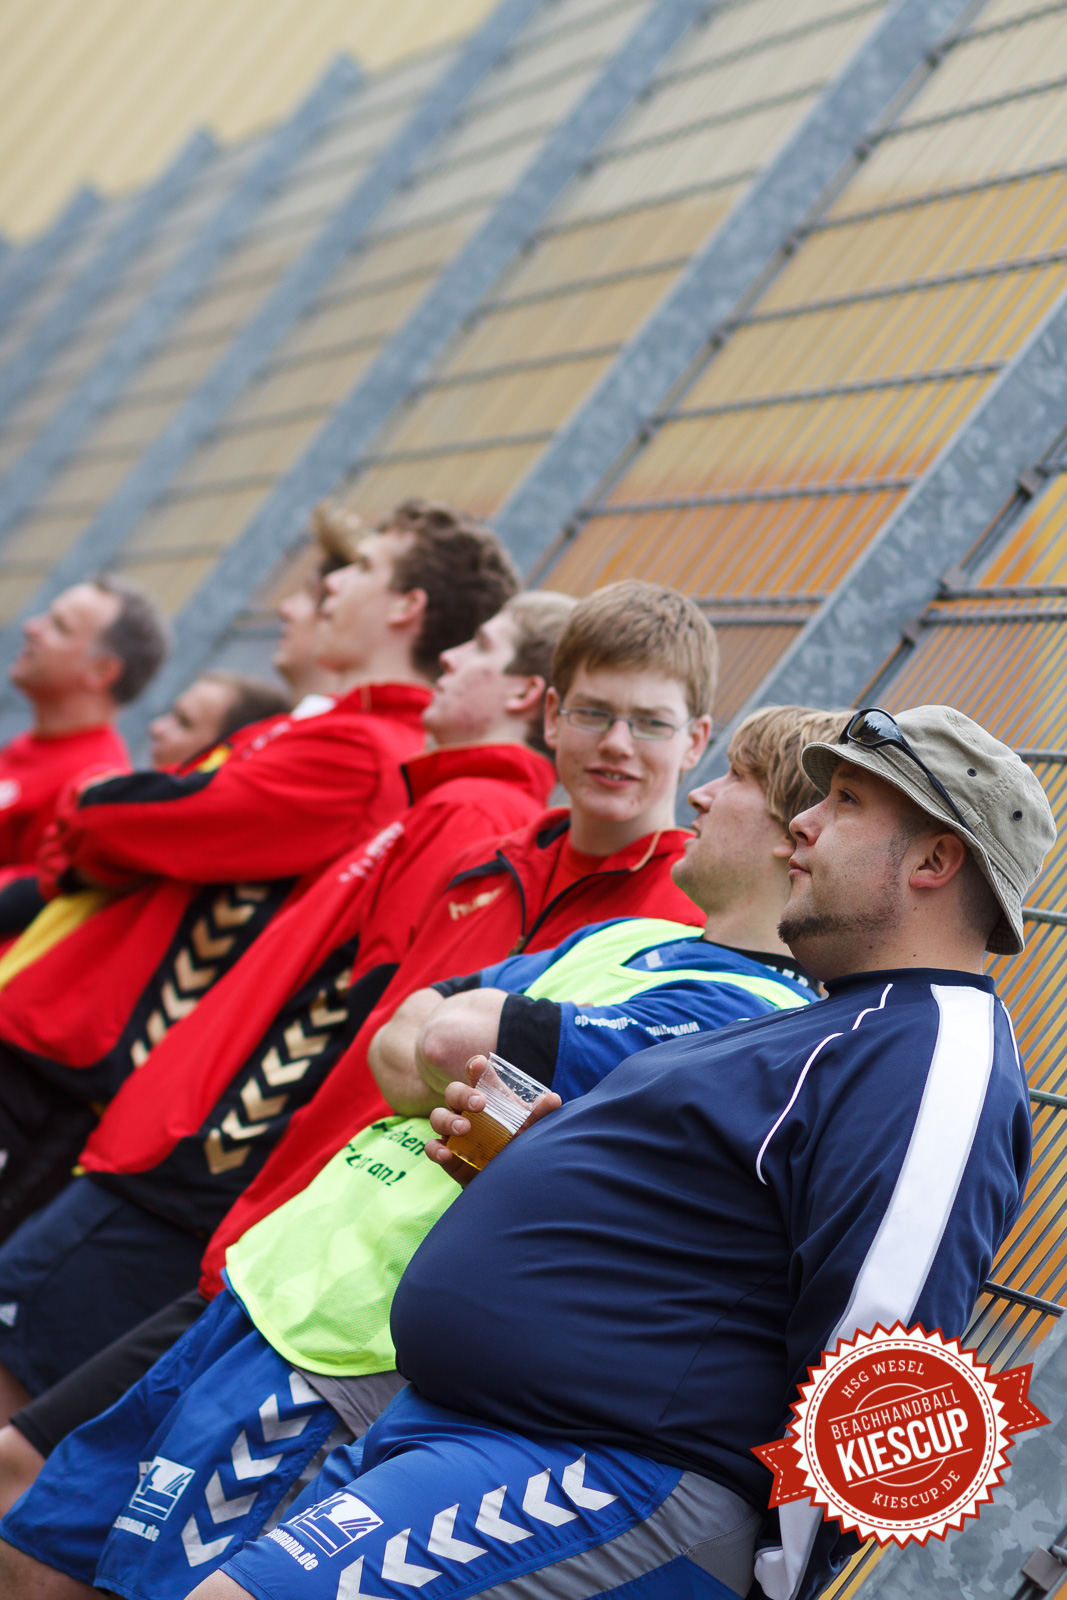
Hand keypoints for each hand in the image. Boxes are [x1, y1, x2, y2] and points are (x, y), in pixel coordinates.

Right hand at [425, 1055, 560, 1186]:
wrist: (511, 1179)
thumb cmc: (518, 1144)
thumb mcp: (531, 1129)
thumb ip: (541, 1115)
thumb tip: (554, 1099)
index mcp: (485, 1096)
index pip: (476, 1075)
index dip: (475, 1067)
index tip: (480, 1064)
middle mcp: (465, 1110)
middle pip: (453, 1092)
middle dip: (463, 1094)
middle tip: (479, 1103)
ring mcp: (453, 1132)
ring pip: (437, 1116)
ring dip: (448, 1120)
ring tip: (463, 1128)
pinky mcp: (447, 1154)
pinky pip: (432, 1148)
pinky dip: (435, 1150)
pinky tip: (446, 1154)